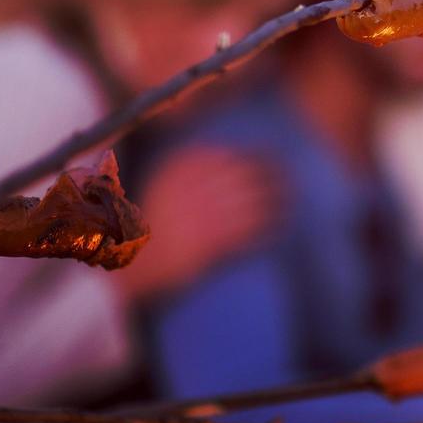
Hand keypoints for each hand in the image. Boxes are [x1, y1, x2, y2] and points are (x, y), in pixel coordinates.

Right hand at [111, 146, 283, 301]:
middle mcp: (190, 189)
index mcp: (178, 171)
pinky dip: (268, 227)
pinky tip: (279, 227)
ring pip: (251, 202)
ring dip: (276, 202)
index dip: (255, 157)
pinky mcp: (207, 243)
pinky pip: (248, 230)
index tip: (272, 158)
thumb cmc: (154, 227)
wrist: (133, 267)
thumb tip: (235, 156)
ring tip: (289, 203)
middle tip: (289, 179)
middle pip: (244, 176)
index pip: (228, 156)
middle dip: (272, 176)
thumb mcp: (165, 187)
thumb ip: (194, 171)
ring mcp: (198, 215)